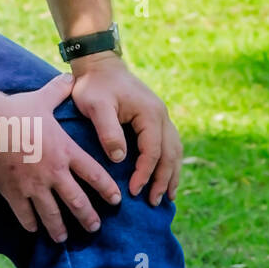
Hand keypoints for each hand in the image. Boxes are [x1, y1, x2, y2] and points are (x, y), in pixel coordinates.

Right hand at [0, 73, 121, 242]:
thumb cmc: (14, 109)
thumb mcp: (41, 98)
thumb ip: (58, 90)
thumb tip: (70, 76)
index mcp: (65, 151)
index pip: (95, 175)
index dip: (107, 190)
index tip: (115, 200)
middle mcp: (53, 172)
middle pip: (77, 202)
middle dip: (88, 218)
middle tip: (95, 228)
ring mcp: (33, 185)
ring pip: (53, 215)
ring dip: (60, 229)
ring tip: (64, 236)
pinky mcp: (13, 192)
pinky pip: (25, 215)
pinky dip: (31, 224)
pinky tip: (34, 228)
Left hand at [70, 51, 182, 205]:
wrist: (98, 64)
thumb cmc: (94, 85)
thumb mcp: (95, 106)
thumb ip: (108, 131)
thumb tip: (119, 158)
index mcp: (150, 114)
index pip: (152, 151)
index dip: (145, 173)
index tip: (134, 191)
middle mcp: (161, 116)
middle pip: (170, 154)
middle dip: (163, 180)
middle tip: (153, 203)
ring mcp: (161, 116)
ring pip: (174, 151)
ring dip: (171, 174)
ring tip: (166, 196)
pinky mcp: (154, 118)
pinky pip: (169, 144)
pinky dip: (169, 162)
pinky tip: (165, 176)